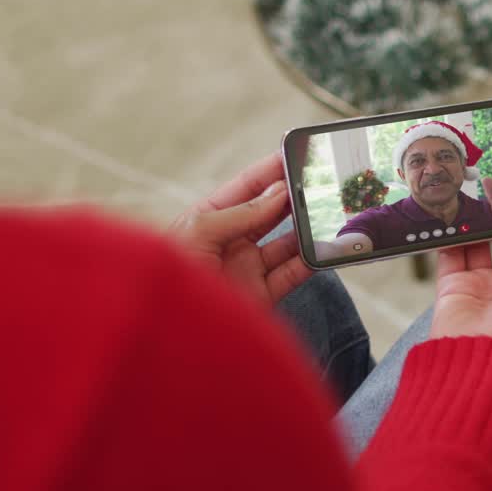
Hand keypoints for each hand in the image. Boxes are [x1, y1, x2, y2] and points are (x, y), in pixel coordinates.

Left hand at [168, 152, 312, 305]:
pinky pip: (292, 274)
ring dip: (306, 228)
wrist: (166, 336)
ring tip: (326, 212)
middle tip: (318, 181)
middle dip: (293, 196)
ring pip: (286, 242)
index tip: (295, 154)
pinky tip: (323, 248)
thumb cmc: (166, 279)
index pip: (245, 188)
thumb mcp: (197, 233)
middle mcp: (228, 242)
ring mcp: (246, 269)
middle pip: (268, 213)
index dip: (270, 170)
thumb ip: (241, 213)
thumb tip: (278, 193)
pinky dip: (311, 261)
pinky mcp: (261, 296)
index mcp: (207, 220)